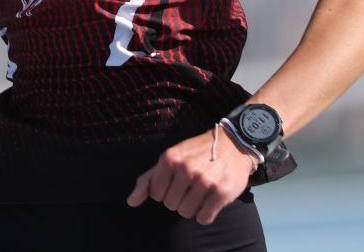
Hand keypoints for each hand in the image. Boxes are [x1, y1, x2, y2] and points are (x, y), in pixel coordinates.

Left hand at [126, 127, 255, 224]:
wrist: (232, 144)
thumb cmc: (196, 153)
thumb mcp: (170, 158)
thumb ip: (148, 180)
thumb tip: (131, 202)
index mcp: (169, 158)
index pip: (156, 194)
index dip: (165, 192)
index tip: (176, 182)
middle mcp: (186, 168)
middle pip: (171, 205)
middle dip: (179, 199)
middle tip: (191, 184)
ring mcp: (205, 180)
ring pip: (186, 213)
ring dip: (193, 207)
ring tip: (201, 191)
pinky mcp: (222, 192)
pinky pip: (204, 218)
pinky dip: (206, 214)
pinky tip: (211, 199)